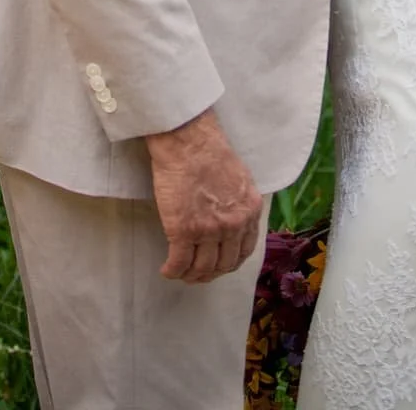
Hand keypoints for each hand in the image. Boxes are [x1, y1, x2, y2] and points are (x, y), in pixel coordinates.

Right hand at [146, 109, 263, 283]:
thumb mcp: (240, 177)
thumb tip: (233, 216)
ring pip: (201, 268)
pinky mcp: (183, 231)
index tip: (219, 265)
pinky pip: (179, 263)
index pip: (244, 251)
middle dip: (210, 274)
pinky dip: (172, 271)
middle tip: (197, 273)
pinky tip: (166, 270)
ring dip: (190, 275)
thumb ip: (240, 202)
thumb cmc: (209, 149)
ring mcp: (209, 230)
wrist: (187, 140)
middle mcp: (233, 225)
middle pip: (223, 264)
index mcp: (249, 211)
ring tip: (180, 272)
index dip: (230, 263)